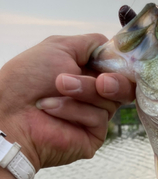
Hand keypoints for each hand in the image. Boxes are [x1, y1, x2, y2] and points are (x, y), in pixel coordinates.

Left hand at [0, 34, 134, 171]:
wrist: (9, 113)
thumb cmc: (27, 79)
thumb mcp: (60, 47)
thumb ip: (92, 43)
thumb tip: (114, 45)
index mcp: (88, 73)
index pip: (120, 68)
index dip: (122, 64)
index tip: (118, 60)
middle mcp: (94, 95)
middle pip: (125, 86)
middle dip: (114, 81)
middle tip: (101, 82)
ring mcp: (95, 116)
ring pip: (111, 100)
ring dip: (84, 91)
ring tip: (58, 88)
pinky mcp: (93, 135)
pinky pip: (99, 118)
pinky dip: (74, 110)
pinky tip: (52, 110)